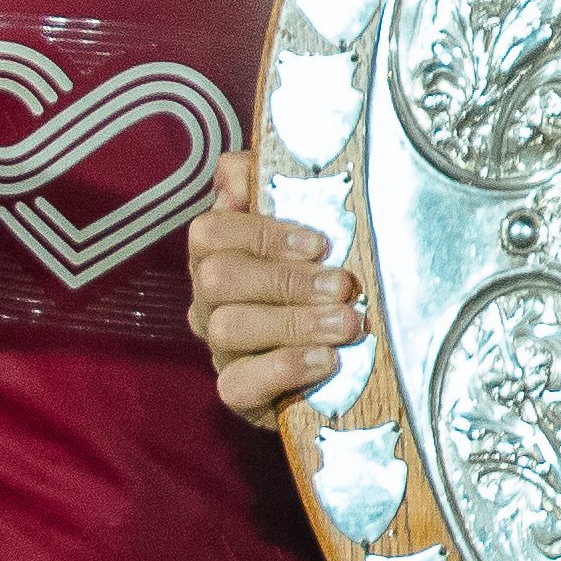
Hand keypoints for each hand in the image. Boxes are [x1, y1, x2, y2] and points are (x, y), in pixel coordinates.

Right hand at [190, 150, 370, 426]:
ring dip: (293, 322)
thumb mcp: (313, 224)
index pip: (212, 230)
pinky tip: (325, 361)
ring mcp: (221, 346)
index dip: (262, 233)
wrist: (349, 356)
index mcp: (222, 250)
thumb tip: (237, 169)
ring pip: (227, 327)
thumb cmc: (326, 275)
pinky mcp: (237, 391)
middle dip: (286, 280)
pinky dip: (283, 369)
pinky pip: (238, 383)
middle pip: (216, 277)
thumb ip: (274, 187)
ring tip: (347, 324)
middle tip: (343, 286)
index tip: (319, 243)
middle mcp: (210, 297)